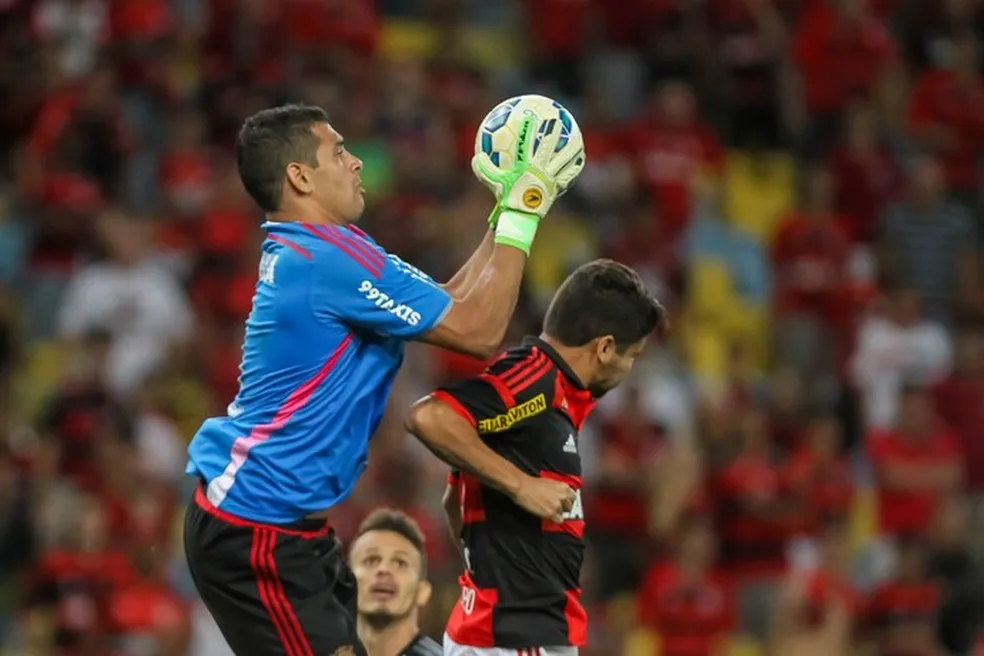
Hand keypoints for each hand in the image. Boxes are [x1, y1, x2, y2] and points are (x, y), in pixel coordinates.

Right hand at [472, 112, 584, 252]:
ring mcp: (550, 178)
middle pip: (549, 147)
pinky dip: (574, 167)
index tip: (529, 116)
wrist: (521, 216)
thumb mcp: (493, 182)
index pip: (525, 143)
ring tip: (578, 139)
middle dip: (553, 132)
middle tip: (558, 120)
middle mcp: (539, 170)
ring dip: (570, 148)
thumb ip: (484, 169)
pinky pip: (568, 175)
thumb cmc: (506, 198)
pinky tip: (580, 159)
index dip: (527, 129)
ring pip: (563, 160)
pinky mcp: (556, 187)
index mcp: (525, 166)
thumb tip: (477, 157)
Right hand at [512, 475, 575, 522]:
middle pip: (570, 507)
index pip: (574, 497)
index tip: (564, 502)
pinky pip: (558, 520)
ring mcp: (558, 506)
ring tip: (549, 511)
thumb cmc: (533, 483)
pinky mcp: (551, 514)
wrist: (523, 487)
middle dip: (564, 508)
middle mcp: (564, 496)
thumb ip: (558, 490)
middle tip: (556, 507)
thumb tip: (559, 496)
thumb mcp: (550, 483)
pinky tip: (547, 516)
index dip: (568, 500)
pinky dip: (554, 519)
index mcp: (564, 487)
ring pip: (563, 514)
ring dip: (557, 513)